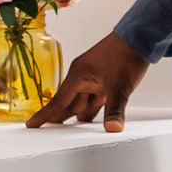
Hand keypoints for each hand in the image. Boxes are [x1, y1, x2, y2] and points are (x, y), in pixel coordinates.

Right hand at [29, 33, 148, 131]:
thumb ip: (115, 110)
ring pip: (82, 101)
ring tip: (69, 132)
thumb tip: (112, 128)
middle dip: (60, 118)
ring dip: (78, 115)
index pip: (58, 101)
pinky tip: (92, 119)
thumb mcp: (120, 86)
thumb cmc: (126, 55)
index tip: (32, 124)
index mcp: (78, 75)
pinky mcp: (104, 79)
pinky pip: (93, 98)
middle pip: (68, 103)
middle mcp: (82, 76)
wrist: (140, 37)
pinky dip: (92, 109)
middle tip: (48, 134)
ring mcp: (93, 77)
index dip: (45, 115)